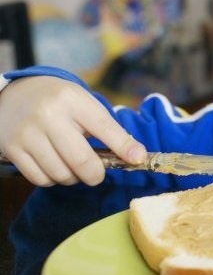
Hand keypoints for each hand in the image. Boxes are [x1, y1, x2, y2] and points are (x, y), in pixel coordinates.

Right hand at [0, 76, 146, 186]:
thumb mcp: (83, 103)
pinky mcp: (11, 148)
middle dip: (96, 174)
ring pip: (61, 174)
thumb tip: (135, 155)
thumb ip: (106, 127)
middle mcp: (49, 115)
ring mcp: (27, 133)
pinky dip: (52, 180)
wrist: (15, 94)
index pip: (104, 127)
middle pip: (82, 160)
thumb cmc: (59, 102)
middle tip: (97, 174)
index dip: (124, 147)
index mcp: (73, 100)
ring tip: (73, 166)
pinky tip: (54, 167)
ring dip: (73, 178)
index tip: (138, 159)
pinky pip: (40, 179)